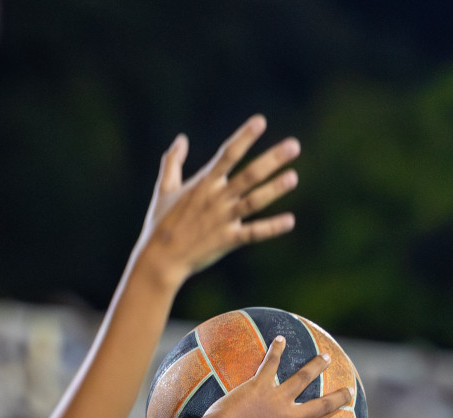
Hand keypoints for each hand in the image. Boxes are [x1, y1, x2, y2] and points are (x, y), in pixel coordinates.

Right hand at [132, 115, 299, 285]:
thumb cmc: (160, 224)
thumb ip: (172, 163)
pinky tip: (290, 221)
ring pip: (253, 201)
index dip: (244, 137)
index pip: (227, 155)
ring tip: (293, 177)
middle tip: (294, 146)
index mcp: (203, 184)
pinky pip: (253, 233)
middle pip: (248, 175)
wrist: (159, 260)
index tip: (261, 121)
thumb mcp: (163, 190)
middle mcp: (216, 199)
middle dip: (272, 160)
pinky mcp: (227, 240)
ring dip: (274, 189)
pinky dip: (271, 228)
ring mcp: (223, 220)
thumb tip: (180, 139)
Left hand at [205, 338, 354, 417]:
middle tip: (349, 391)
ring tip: (325, 357)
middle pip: (322, 405)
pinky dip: (275, 350)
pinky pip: (270, 364)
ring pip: (303, 378)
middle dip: (338, 398)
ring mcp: (278, 398)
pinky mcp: (260, 384)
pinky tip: (280, 338)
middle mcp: (292, 416)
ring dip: (316, 366)